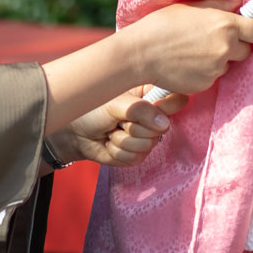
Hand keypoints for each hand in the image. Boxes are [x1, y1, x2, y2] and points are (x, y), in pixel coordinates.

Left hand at [59, 87, 188, 167]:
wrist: (75, 133)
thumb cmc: (93, 110)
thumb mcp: (116, 103)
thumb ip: (140, 110)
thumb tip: (164, 124)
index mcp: (150, 95)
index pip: (177, 99)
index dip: (167, 106)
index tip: (151, 104)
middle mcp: (153, 116)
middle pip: (162, 127)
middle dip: (134, 126)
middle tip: (118, 120)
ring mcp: (146, 137)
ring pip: (147, 144)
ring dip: (122, 139)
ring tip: (112, 130)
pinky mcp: (138, 155)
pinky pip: (135, 157)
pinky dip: (117, 151)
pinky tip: (109, 143)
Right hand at [129, 0, 252, 94]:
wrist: (140, 53)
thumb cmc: (161, 25)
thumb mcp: (190, 7)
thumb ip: (219, 6)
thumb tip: (239, 3)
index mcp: (225, 25)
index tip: (251, 30)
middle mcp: (225, 48)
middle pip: (246, 50)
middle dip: (234, 45)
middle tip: (213, 39)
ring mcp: (216, 69)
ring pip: (227, 64)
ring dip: (218, 59)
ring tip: (193, 50)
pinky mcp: (205, 85)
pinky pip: (212, 77)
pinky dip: (204, 72)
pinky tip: (186, 63)